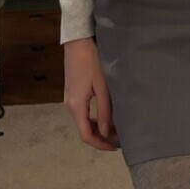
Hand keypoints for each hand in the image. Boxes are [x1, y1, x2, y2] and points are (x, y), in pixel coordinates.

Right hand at [64, 38, 120, 152]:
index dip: (101, 144)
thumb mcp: (102, 87)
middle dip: (101, 137)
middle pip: (84, 130)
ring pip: (83, 121)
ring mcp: (69, 98)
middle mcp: (70, 105)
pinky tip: (105, 114)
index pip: (86, 135)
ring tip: (116, 127)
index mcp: (76, 106)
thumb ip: (104, 111)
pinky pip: (82, 111)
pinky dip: (93, 118)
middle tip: (119, 138)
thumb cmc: (92, 61)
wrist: (78, 41)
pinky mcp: (72, 92)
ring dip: (98, 127)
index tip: (116, 147)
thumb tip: (105, 132)